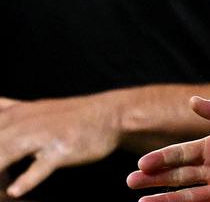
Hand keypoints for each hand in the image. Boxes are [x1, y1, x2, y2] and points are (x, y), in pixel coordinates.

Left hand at [0, 94, 123, 197]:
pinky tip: (17, 191)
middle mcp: (24, 123)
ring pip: (6, 155)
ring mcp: (43, 136)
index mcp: (14, 114)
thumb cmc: (69, 115)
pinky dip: (27, 179)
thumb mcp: (33, 108)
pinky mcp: (61, 149)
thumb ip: (7, 107)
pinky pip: (40, 166)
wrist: (110, 114)